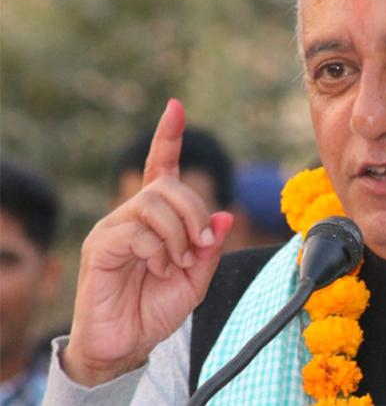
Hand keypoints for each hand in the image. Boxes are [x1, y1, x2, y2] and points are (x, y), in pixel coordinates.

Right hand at [62, 99, 232, 385]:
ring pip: (154, 204)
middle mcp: (133, 215)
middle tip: (198, 246)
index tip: (175, 107)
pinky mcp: (100, 245)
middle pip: (168, 186)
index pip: (161, 167)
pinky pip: (137, 230)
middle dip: (193, 213)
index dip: (168, 137)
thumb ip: (209, 247)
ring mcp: (114, 228)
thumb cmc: (158, 307)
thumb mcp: (196, 277)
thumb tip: (221, 216)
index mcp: (157, 217)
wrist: (127, 342)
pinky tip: (156, 270)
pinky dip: (158, 251)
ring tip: (175, 263)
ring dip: (177, 235)